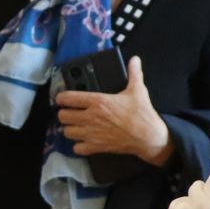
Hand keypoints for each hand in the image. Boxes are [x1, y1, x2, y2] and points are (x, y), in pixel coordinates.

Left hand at [54, 56, 170, 164]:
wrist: (148, 136)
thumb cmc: (142, 114)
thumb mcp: (138, 90)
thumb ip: (134, 73)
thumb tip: (135, 60)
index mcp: (98, 102)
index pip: (68, 98)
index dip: (60, 98)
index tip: (60, 98)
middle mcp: (91, 117)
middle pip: (63, 116)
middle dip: (64, 113)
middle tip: (68, 112)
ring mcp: (92, 133)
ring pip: (67, 132)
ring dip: (69, 129)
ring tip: (74, 126)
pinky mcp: (96, 147)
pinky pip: (77, 148)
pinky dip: (77, 146)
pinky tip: (82, 141)